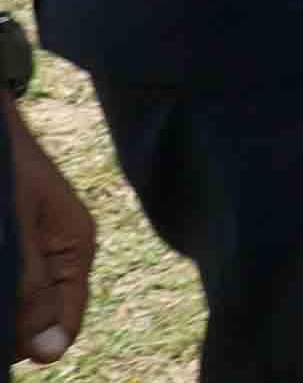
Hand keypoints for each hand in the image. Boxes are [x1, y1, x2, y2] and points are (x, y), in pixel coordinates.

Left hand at [6, 104, 86, 364]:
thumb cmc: (7, 168)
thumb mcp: (19, 229)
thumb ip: (33, 288)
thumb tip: (50, 351)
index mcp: (75, 250)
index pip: (63, 325)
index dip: (31, 346)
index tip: (1, 354)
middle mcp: (57, 257)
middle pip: (34, 319)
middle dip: (11, 324)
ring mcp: (30, 253)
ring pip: (14, 303)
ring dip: (4, 305)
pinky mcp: (12, 248)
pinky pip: (10, 284)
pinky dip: (2, 290)